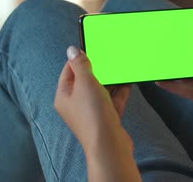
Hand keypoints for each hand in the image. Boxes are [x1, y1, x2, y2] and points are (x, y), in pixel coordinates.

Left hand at [54, 46, 140, 181]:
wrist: (109, 144)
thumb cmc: (93, 115)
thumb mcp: (85, 83)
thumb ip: (80, 65)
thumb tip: (72, 50)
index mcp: (64, 96)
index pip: (68, 71)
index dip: (79, 59)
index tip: (93, 48)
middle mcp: (75, 104)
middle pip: (85, 81)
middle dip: (99, 69)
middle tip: (110, 57)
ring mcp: (91, 112)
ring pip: (101, 90)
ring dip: (111, 80)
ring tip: (121, 68)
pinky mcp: (106, 118)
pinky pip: (113, 100)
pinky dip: (120, 92)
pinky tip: (128, 83)